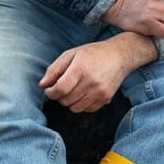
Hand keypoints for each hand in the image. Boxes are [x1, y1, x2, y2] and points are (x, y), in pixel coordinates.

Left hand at [40, 33, 156, 112]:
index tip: (49, 89)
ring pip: (75, 108)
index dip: (51, 92)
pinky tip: (83, 94)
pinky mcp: (106, 98)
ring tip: (72, 91)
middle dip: (59, 97)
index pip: (60, 89)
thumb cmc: (94, 53)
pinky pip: (87, 110)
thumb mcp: (72, 54)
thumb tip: (42, 84)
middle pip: (66, 100)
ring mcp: (100, 92)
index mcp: (81, 69)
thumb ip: (55, 69)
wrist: (120, 55)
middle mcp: (92, 82)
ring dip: (69, 102)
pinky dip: (81, 105)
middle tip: (61, 88)